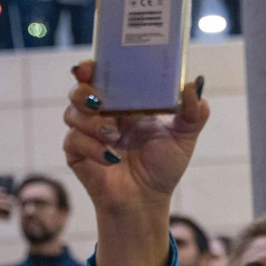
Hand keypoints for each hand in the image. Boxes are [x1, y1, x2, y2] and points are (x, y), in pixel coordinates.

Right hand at [64, 60, 208, 212]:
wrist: (146, 201)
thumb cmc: (162, 168)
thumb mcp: (183, 138)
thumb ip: (192, 112)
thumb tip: (194, 85)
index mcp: (124, 103)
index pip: (103, 76)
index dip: (93, 67)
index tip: (92, 65)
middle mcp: (102, 114)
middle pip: (79, 89)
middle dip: (84, 91)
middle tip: (100, 100)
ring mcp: (87, 133)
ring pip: (71, 113)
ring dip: (91, 122)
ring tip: (112, 134)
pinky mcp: (77, 153)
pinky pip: (73, 140)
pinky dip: (92, 147)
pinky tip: (111, 157)